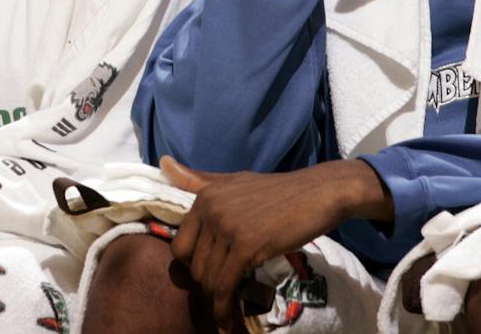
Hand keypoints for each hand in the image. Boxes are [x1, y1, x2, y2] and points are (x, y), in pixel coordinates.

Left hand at [162, 156, 390, 331]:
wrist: (317, 193)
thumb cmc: (277, 191)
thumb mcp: (233, 181)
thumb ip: (199, 180)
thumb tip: (163, 162)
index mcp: (204, 197)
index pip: (181, 245)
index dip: (194, 266)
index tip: (209, 277)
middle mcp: (210, 209)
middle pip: (193, 264)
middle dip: (205, 284)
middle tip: (222, 294)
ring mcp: (227, 226)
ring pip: (207, 277)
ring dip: (216, 299)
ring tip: (227, 309)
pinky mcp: (246, 245)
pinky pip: (225, 283)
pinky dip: (224, 306)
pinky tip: (228, 319)